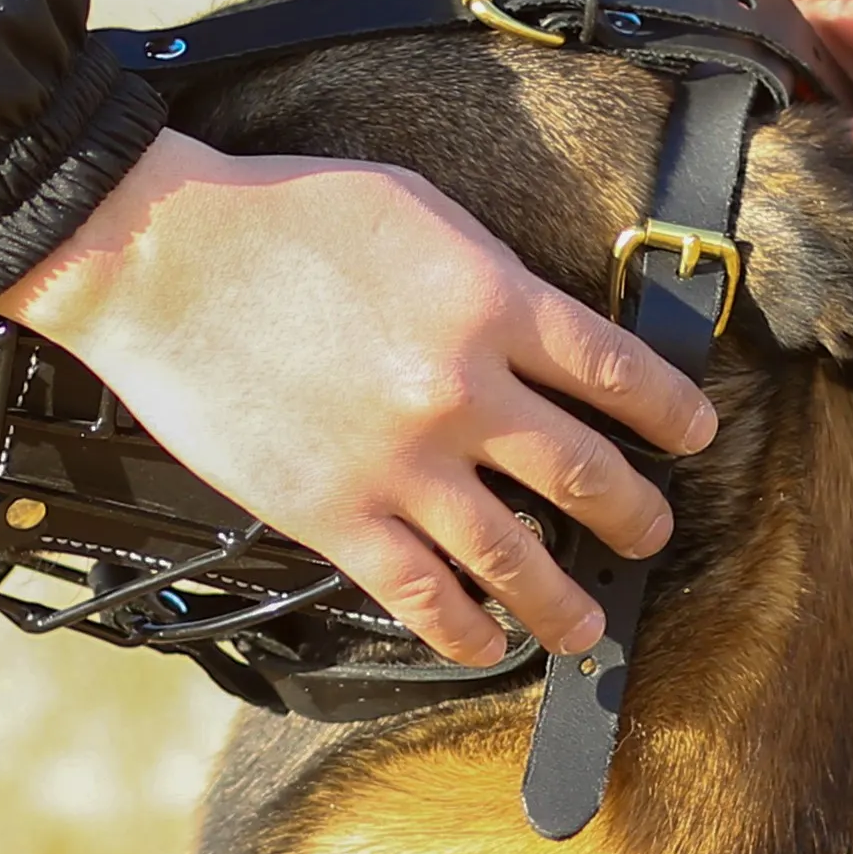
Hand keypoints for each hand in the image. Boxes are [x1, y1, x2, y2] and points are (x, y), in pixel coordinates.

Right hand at [0, 135, 715, 668]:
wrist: (159, 255)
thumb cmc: (279, 214)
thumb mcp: (416, 211)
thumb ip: (488, 274)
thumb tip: (536, 323)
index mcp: (492, 300)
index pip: (618, 371)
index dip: (669, 411)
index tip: (693, 434)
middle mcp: (463, 389)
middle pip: (588, 472)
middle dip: (637, 514)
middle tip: (652, 532)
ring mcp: (401, 461)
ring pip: (519, 555)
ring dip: (569, 600)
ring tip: (591, 622)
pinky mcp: (335, 514)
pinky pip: (421, 594)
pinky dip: (464, 629)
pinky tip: (485, 642)